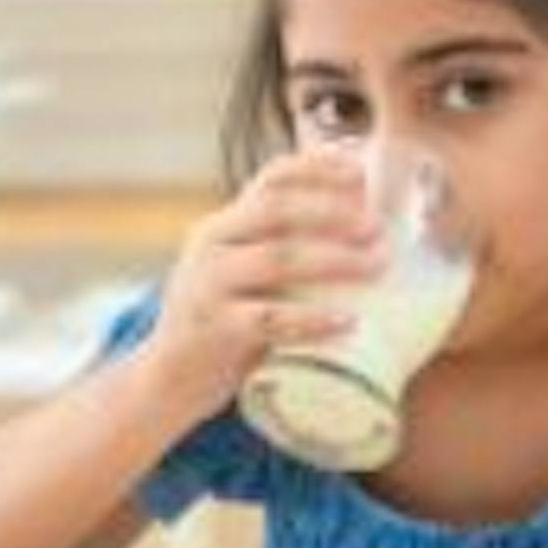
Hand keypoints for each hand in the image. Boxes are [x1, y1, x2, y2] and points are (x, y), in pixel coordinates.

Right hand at [140, 147, 384, 416]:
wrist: (168, 379)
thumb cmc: (224, 323)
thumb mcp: (241, 274)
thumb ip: (281, 251)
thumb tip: (368, 236)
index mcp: (223, 225)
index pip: (270, 178)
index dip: (318, 168)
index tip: (363, 171)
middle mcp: (211, 245)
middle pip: (276, 208)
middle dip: (333, 210)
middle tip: (378, 226)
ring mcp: (209, 286)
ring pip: (278, 259)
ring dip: (335, 259)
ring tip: (378, 264)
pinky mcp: (216, 330)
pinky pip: (270, 319)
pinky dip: (313, 319)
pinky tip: (348, 321)